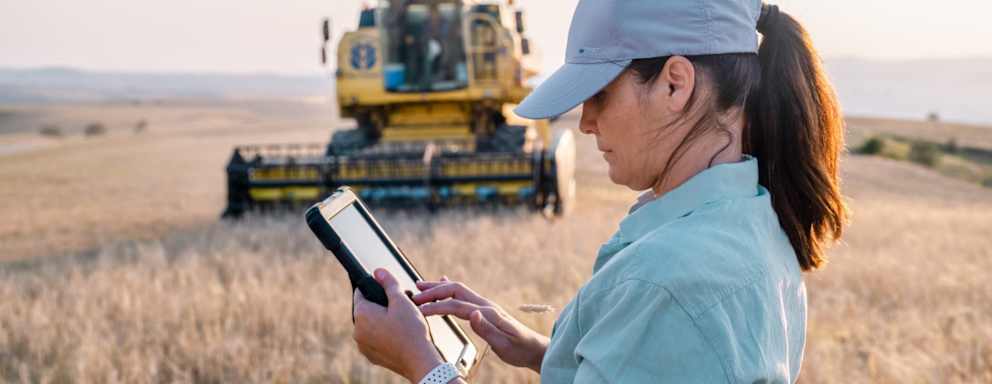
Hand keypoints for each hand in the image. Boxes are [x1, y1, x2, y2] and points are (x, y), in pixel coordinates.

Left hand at [353, 269, 445, 381]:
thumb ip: (388, 283)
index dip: (374, 287)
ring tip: (400, 323)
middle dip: (379, 306)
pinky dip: (382, 336)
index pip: (360, 292)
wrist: (419, 360)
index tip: (385, 290)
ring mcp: (363, 345)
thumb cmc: (411, 330)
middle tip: (398, 307)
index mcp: (362, 314)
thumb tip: (378, 271)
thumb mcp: (401, 300)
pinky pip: (373, 339)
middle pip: (365, 309)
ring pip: (369, 325)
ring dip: (380, 321)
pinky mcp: (370, 355)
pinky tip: (397, 335)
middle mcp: (357, 330)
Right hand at [413, 278, 549, 372]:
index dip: (437, 306)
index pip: (457, 306)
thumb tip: (472, 314)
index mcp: (488, 313)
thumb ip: (487, 330)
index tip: (419, 309)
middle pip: (455, 291)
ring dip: (439, 287)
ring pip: (458, 291)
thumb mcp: (504, 345)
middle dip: (434, 291)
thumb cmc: (520, 349)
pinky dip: (449, 288)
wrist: (534, 348)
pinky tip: (443, 282)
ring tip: (420, 285)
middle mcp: (485, 305)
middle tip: (414, 294)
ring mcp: (485, 306)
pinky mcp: (484, 310)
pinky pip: (463, 295)